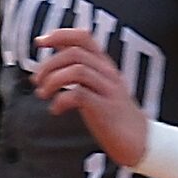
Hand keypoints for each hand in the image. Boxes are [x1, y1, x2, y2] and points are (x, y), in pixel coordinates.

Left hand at [32, 27, 146, 163]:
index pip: (83, 37)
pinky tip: (56, 109)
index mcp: (105, 65)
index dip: (59, 35)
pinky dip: (61, 100)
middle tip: (37, 81)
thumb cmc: (114, 115)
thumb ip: (81, 72)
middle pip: (74, 53)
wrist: (140, 142)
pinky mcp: (105, 109)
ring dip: (52, 80)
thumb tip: (52, 63)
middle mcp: (108, 73)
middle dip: (48, 64)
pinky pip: (79, 94)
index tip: (39, 42)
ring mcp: (108, 90)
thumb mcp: (99, 87)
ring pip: (76, 70)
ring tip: (43, 95)